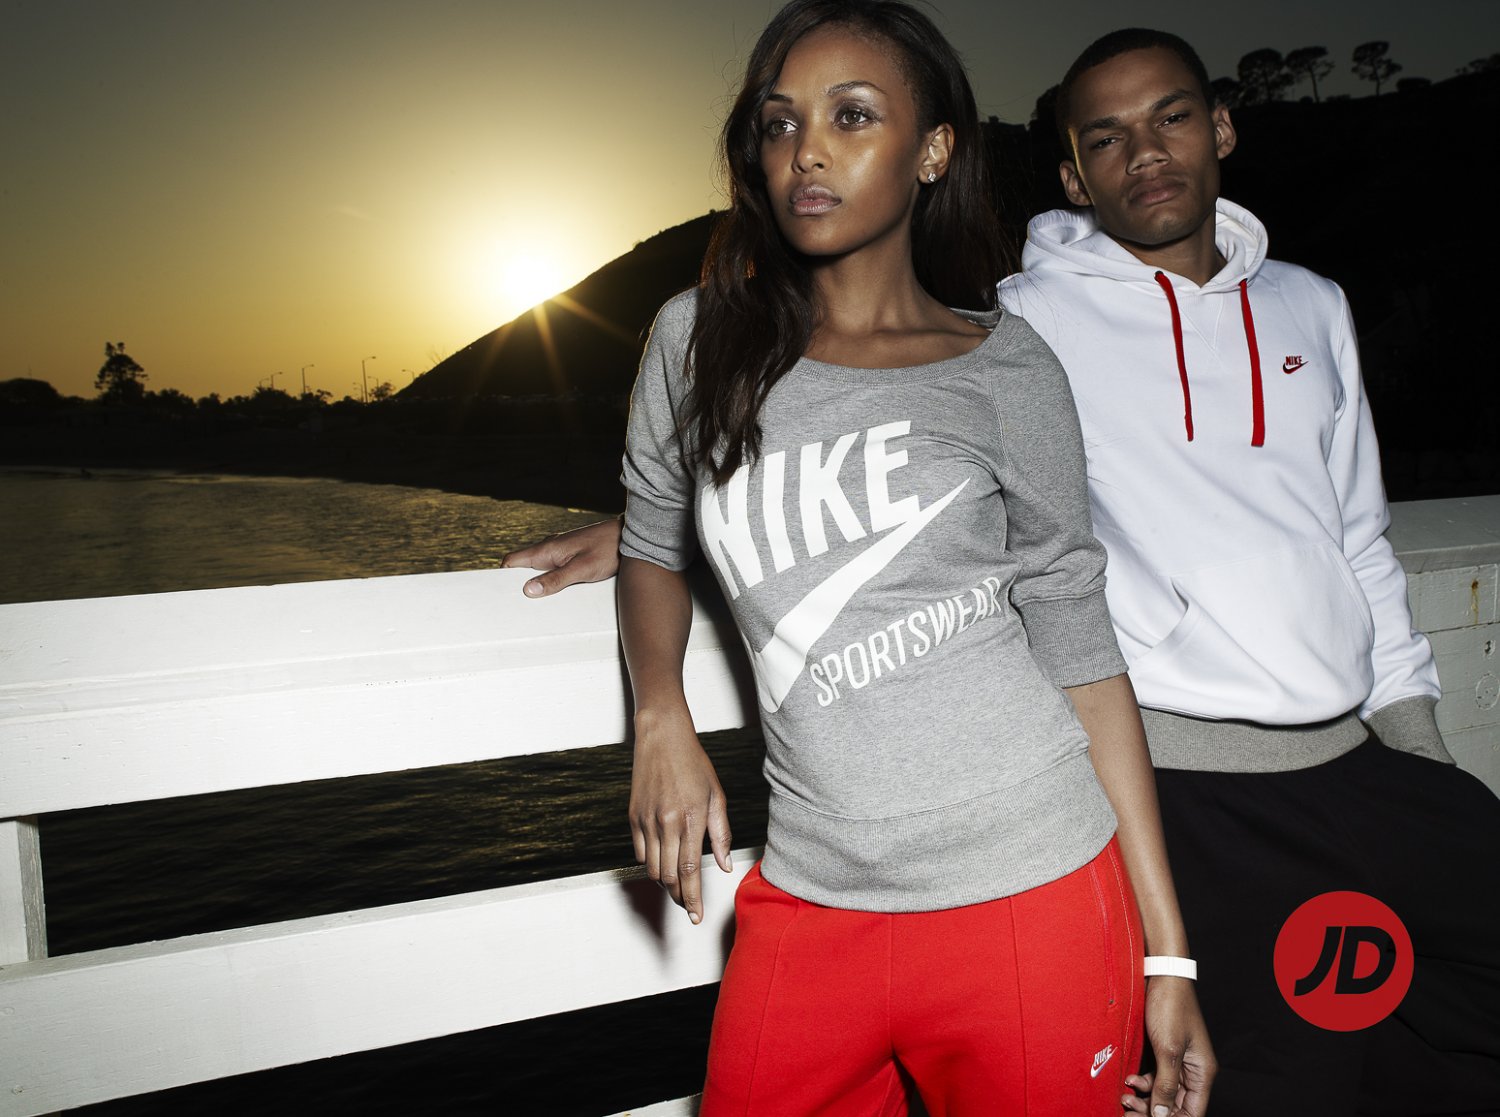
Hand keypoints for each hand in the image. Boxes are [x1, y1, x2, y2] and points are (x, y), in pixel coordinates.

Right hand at [500, 517, 622, 596]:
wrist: (630, 538)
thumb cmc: (608, 549)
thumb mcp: (582, 569)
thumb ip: (556, 580)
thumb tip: (529, 590)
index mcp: (546, 550)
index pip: (511, 562)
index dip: (503, 578)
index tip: (505, 595)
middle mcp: (549, 549)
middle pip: (523, 568)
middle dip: (521, 585)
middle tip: (525, 605)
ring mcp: (560, 552)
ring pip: (539, 570)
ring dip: (539, 585)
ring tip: (543, 602)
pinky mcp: (571, 556)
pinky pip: (553, 570)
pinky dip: (552, 582)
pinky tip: (560, 593)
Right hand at [629, 706, 732, 923]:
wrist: (662, 737)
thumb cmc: (693, 763)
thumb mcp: (715, 795)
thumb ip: (720, 833)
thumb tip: (725, 865)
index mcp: (690, 818)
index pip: (690, 871)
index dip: (693, 898)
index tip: (696, 916)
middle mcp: (665, 822)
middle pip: (670, 876)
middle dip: (680, 897)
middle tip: (689, 907)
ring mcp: (646, 820)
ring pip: (653, 869)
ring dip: (666, 884)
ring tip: (678, 887)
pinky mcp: (633, 817)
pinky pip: (640, 853)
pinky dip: (651, 865)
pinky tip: (663, 863)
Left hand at [1123, 977, 1214, 1115]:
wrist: (1161, 975)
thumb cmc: (1170, 1007)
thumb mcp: (1167, 1050)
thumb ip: (1166, 1085)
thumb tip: (1162, 1116)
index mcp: (1202, 1073)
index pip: (1193, 1113)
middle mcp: (1192, 1071)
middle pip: (1176, 1106)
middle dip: (1153, 1113)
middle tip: (1128, 1113)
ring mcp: (1178, 1062)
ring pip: (1163, 1094)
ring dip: (1144, 1100)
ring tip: (1125, 1098)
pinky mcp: (1163, 1053)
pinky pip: (1155, 1079)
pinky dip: (1142, 1083)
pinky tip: (1129, 1080)